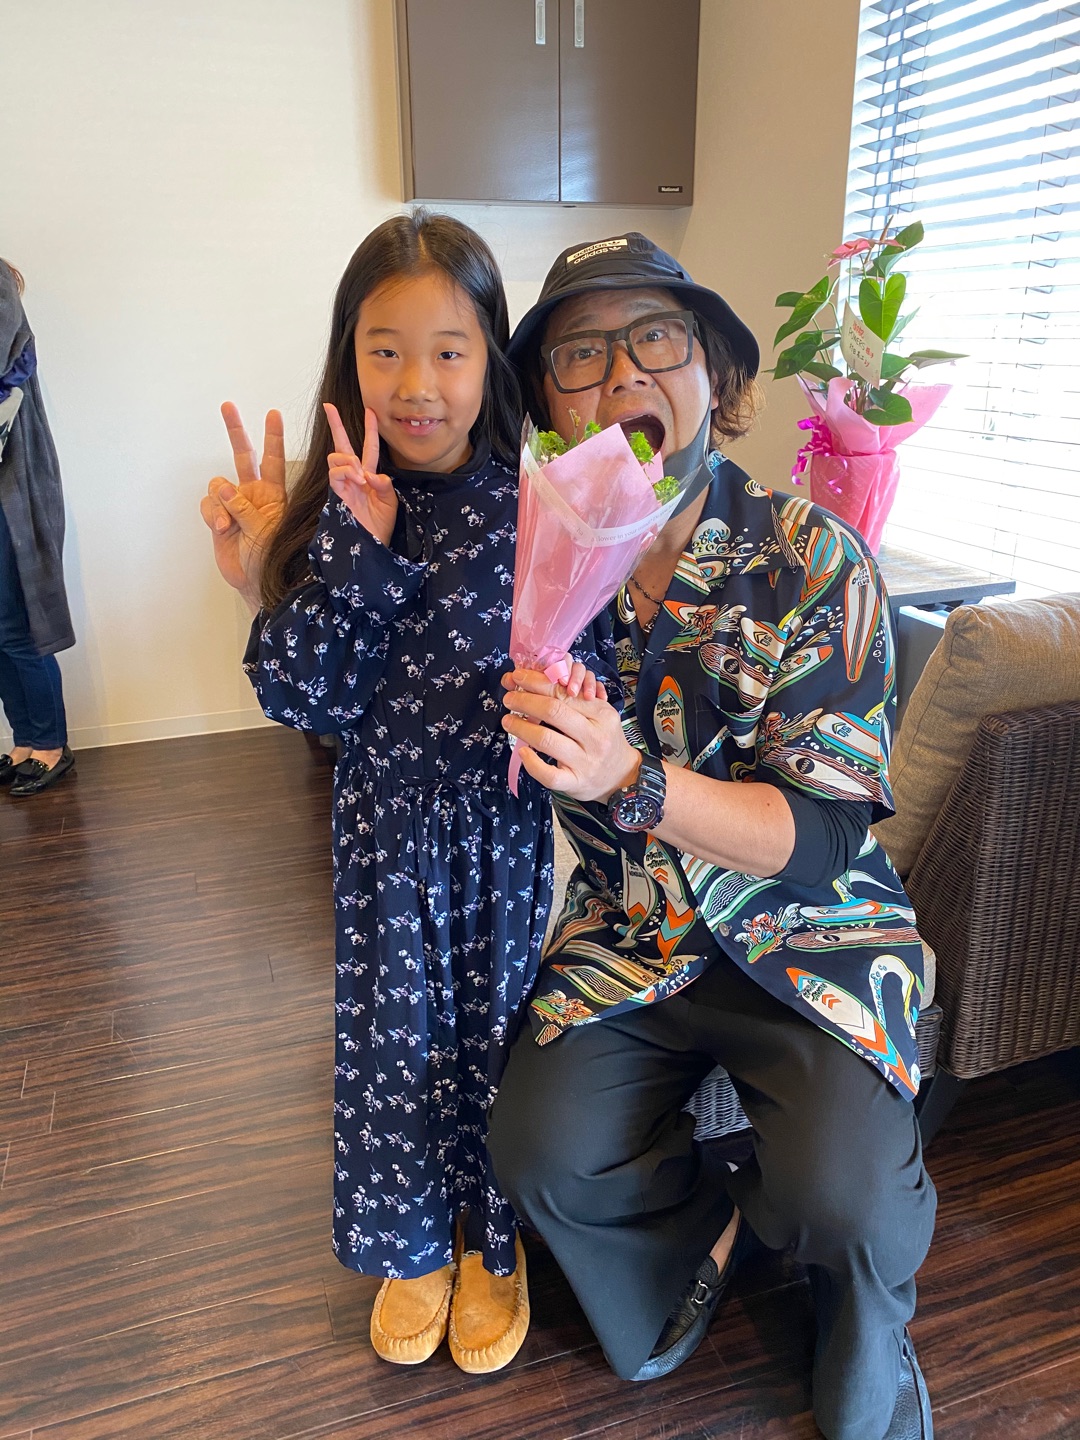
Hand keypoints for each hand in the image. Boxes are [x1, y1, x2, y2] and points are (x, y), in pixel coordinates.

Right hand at [201, 403, 286, 606]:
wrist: (254, 581)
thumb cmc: (271, 559)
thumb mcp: (266, 533)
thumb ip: (246, 510)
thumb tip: (227, 489)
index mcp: (273, 495)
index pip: (274, 460)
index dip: (273, 437)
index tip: (273, 414)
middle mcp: (252, 494)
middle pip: (242, 456)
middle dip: (236, 431)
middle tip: (228, 406)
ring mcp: (233, 505)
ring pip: (218, 485)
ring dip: (219, 502)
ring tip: (227, 524)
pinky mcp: (217, 517)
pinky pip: (208, 504)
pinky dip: (211, 514)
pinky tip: (220, 529)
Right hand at [324, 403, 397, 547]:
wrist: (373, 546)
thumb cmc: (381, 527)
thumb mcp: (391, 502)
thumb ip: (384, 484)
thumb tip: (370, 473)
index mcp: (369, 476)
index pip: (368, 447)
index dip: (369, 429)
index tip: (370, 410)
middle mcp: (354, 477)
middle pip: (342, 445)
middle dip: (335, 425)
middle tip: (329, 407)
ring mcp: (343, 485)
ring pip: (336, 457)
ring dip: (348, 459)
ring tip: (360, 474)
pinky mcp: (336, 494)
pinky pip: (335, 474)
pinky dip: (346, 471)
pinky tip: (357, 479)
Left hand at [500, 667, 638, 800]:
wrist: (620, 776)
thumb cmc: (604, 740)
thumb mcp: (599, 714)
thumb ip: (575, 699)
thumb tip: (539, 681)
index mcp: (601, 714)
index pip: (563, 693)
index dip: (537, 683)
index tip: (518, 678)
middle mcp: (595, 737)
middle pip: (554, 712)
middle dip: (525, 701)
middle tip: (510, 699)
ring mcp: (585, 762)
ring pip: (547, 740)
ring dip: (521, 728)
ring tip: (509, 721)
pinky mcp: (575, 783)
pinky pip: (549, 775)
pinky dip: (531, 763)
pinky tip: (522, 752)